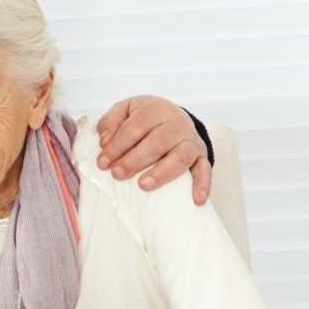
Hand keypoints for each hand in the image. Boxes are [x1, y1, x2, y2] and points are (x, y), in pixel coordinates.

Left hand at [96, 95, 211, 204]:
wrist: (172, 115)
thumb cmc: (145, 117)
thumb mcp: (125, 109)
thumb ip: (111, 121)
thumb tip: (105, 140)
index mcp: (156, 109)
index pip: (135, 128)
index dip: (117, 146)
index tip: (103, 163)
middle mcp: (176, 123)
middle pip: (156, 143)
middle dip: (134, 161)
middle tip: (117, 174)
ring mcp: (190, 140)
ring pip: (180, 157)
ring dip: (161, 173)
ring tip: (143, 185)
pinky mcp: (201, 155)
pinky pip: (205, 170)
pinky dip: (202, 184)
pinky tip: (196, 199)